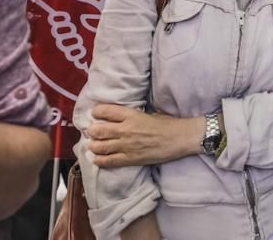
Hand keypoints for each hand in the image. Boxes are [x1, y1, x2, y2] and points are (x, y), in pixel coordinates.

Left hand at [86, 104, 201, 167]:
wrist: (180, 138)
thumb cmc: (167, 124)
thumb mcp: (148, 114)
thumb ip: (132, 116)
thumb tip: (119, 118)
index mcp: (131, 115)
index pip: (105, 111)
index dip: (97, 112)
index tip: (95, 114)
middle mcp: (125, 130)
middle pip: (98, 130)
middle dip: (92, 131)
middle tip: (92, 132)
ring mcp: (127, 146)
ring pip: (100, 146)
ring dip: (93, 145)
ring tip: (93, 145)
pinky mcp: (131, 159)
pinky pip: (109, 161)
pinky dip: (100, 160)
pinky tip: (96, 158)